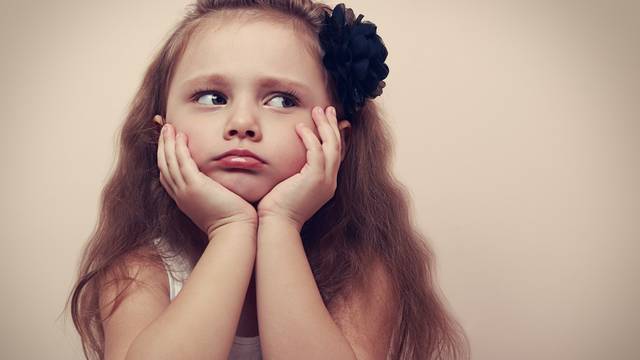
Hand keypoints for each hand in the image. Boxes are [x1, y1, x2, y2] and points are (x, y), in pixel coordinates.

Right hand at [156, 116, 256, 235]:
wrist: (233, 230)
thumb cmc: (231, 219)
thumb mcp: (215, 203)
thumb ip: (212, 191)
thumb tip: (219, 182)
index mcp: (184, 199)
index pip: (168, 176)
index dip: (165, 158)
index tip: (168, 144)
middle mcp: (180, 195)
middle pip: (164, 166)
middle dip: (163, 146)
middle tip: (165, 129)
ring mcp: (185, 190)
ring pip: (169, 162)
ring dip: (168, 143)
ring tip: (168, 127)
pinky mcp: (195, 186)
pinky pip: (182, 162)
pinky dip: (179, 148)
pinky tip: (181, 136)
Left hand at [256, 106, 344, 230]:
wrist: (278, 225)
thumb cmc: (277, 209)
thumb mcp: (289, 186)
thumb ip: (292, 172)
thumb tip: (285, 159)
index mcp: (325, 184)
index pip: (335, 155)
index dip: (335, 136)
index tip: (331, 121)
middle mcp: (330, 182)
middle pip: (337, 147)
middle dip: (333, 126)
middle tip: (328, 109)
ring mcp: (325, 181)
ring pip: (331, 146)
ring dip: (324, 126)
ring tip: (318, 110)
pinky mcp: (315, 179)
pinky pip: (317, 152)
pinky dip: (310, 138)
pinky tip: (301, 127)